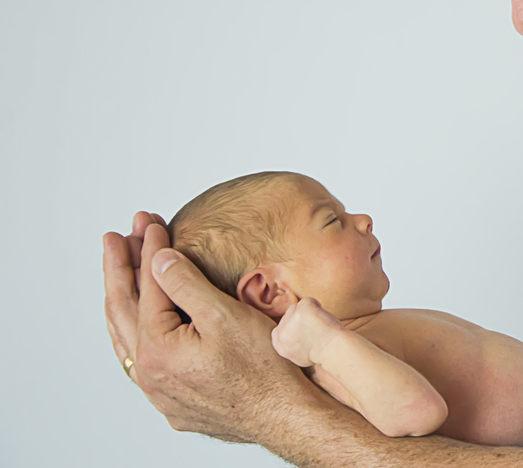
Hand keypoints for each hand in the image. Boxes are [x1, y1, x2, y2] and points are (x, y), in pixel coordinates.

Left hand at [102, 217, 311, 441]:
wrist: (287, 416)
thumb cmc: (265, 370)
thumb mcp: (225, 315)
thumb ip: (186, 284)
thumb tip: (159, 259)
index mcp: (157, 350)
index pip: (146, 287)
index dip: (149, 250)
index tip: (151, 223)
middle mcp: (150, 375)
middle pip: (124, 311)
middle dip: (121, 268)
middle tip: (117, 237)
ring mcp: (160, 393)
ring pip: (127, 339)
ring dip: (124, 300)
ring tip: (121, 272)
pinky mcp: (175, 402)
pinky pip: (142, 362)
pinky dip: (135, 332)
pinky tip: (140, 324)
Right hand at [273, 297, 345, 367]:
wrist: (332, 349)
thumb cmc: (320, 353)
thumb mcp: (296, 355)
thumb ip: (288, 343)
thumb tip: (288, 333)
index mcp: (278, 343)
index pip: (281, 326)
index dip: (293, 325)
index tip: (305, 330)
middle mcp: (282, 332)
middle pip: (288, 314)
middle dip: (301, 318)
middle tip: (315, 328)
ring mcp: (291, 320)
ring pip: (297, 306)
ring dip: (309, 311)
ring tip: (319, 324)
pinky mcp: (302, 310)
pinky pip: (308, 300)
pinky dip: (317, 306)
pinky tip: (322, 317)